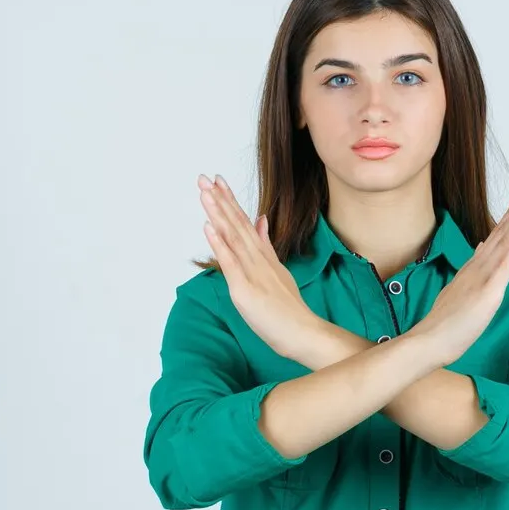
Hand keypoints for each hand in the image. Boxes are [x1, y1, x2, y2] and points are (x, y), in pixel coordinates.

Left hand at [198, 173, 319, 360]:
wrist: (304, 333)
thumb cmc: (290, 312)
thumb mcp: (278, 272)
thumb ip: (267, 247)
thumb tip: (260, 222)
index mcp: (264, 258)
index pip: (244, 224)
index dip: (230, 202)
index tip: (218, 182)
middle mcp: (258, 260)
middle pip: (237, 224)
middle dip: (220, 199)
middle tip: (204, 176)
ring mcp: (252, 272)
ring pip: (233, 237)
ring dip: (218, 212)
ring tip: (205, 191)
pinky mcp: (245, 289)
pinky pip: (230, 262)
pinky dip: (219, 243)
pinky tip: (209, 225)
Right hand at [410, 183, 508, 365]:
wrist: (428, 341)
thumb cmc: (443, 326)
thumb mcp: (459, 294)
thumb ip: (469, 275)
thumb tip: (479, 254)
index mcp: (473, 269)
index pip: (496, 238)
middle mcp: (478, 267)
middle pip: (503, 232)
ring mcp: (483, 277)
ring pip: (506, 240)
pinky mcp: (489, 290)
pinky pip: (506, 262)